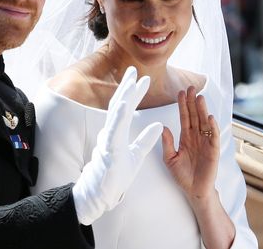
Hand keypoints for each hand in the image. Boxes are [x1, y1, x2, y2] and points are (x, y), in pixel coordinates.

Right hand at [72, 66, 162, 224]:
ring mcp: (108, 140)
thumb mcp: (137, 155)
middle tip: (133, 69)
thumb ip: (146, 140)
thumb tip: (160, 125)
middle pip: (119, 105)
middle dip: (126, 87)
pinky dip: (119, 116)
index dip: (134, 93)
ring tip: (131, 82)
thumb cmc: (116, 175)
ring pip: (116, 114)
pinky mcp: (109, 149)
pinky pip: (114, 130)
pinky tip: (124, 105)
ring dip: (124, 97)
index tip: (143, 79)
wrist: (103, 193)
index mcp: (118, 132)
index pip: (126, 108)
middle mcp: (111, 132)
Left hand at [161, 86, 219, 201]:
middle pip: (195, 116)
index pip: (184, 117)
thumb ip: (167, 143)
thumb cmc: (182, 175)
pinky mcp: (213, 151)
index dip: (183, 105)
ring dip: (202, 110)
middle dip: (192, 102)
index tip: (180, 92)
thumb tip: (163, 127)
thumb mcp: (170, 158)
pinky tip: (209, 117)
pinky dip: (212, 127)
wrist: (194, 191)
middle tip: (191, 87)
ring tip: (199, 97)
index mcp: (186, 137)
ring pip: (204, 123)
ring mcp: (205, 142)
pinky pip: (213, 136)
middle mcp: (196, 137)